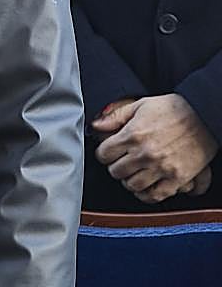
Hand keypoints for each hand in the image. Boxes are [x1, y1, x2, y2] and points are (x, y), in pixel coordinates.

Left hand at [93, 94, 218, 204]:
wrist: (205, 115)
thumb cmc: (174, 109)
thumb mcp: (140, 105)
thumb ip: (115, 116)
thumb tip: (96, 125)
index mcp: (132, 135)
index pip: (104, 154)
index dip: (104, 153)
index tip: (108, 153)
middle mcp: (145, 153)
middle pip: (116, 171)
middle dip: (115, 167)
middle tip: (121, 163)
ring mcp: (161, 167)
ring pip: (132, 185)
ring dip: (129, 181)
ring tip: (132, 174)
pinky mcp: (177, 178)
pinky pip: (155, 195)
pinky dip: (146, 195)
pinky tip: (144, 188)